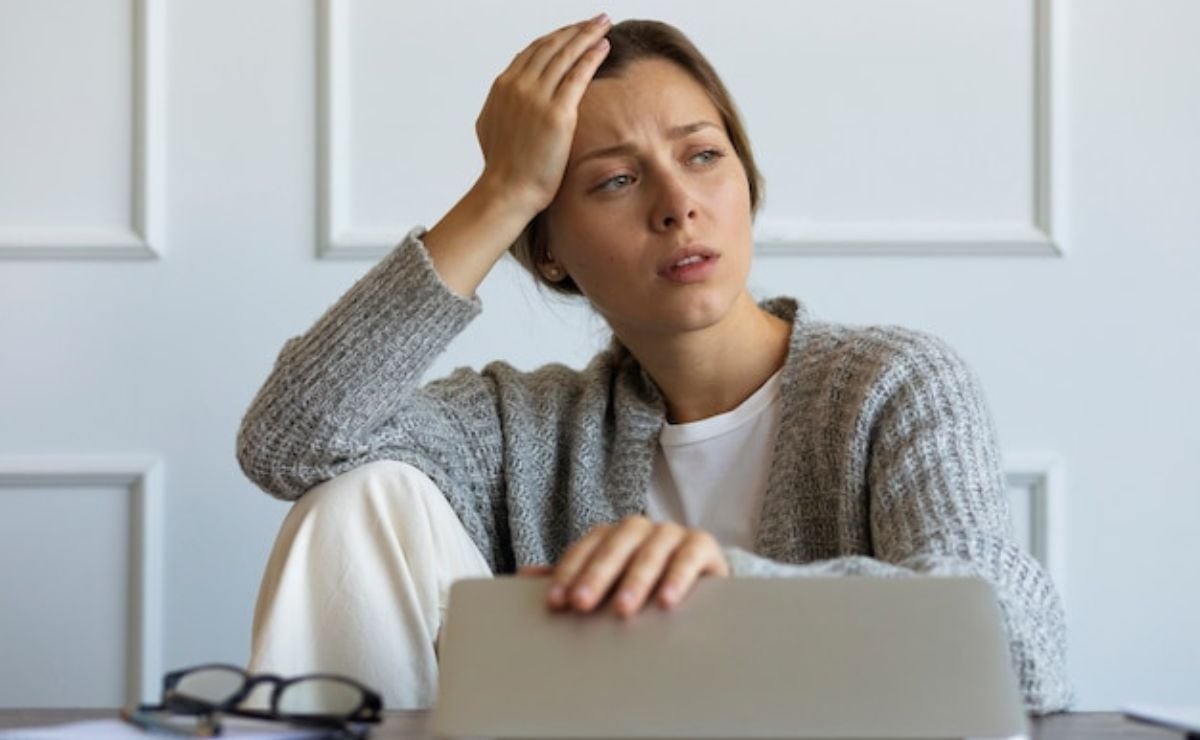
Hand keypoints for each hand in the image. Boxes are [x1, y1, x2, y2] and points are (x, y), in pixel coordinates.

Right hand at [474, 14, 612, 217]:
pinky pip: (578, 75)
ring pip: (566, 55)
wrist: (507, 189)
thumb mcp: (492, 126)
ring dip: (586, 35)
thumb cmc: (502, 167)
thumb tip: (507, 100)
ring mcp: (536, 97)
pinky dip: (591, 56)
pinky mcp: (557, 112)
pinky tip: (603, 46)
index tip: (571, 32)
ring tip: (603, 24)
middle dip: (575, 29)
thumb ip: (502, 106)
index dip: (555, 38)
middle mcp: (518, 85)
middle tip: (595, 20)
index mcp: (502, 86)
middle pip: (551, 46)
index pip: (533, 52)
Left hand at [543, 516, 729, 617]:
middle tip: (583, 604)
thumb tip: (524, 576)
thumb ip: (574, 579)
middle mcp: (640, 529)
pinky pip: (689, 556)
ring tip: (623, 609)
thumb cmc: (644, 589)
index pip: (586, 548)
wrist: (701, 590)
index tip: (557, 602)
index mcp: (612, 535)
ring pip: (650, 550)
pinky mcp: (702, 545)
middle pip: (615, 545)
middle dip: (597, 575)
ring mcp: (672, 533)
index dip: (569, 573)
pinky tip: (666, 601)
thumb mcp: (608, 586)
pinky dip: (678, 577)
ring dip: (636, 579)